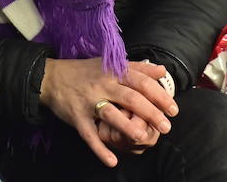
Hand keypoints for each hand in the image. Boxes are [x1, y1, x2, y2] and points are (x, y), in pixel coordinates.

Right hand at [40, 58, 177, 166]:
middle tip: (166, 127)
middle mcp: (103, 85)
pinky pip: (89, 135)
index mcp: (114, 72)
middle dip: (150, 113)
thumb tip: (163, 71)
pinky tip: (112, 161)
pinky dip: (100, 149)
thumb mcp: (112, 64)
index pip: (141, 82)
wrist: (52, 77)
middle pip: (131, 98)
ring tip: (142, 137)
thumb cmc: (86, 71)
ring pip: (111, 114)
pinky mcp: (76, 117)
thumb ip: (138, 67)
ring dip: (127, 127)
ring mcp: (89, 101)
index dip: (159, 95)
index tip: (173, 109)